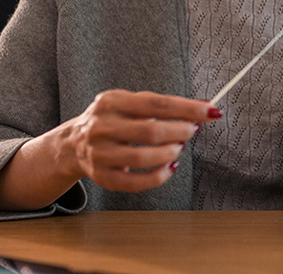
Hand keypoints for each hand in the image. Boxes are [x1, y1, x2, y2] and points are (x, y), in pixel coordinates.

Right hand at [64, 90, 218, 192]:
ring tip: (178, 148)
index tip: (211, 111)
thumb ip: (163, 105)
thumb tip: (203, 105)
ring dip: (169, 153)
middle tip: (192, 130)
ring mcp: (99, 153)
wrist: (71, 144)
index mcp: (111, 101)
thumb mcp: (130, 104)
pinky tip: (170, 167)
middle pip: (150, 130)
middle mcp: (102, 126)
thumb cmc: (112, 120)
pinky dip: (158, 176)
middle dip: (180, 131)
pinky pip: (135, 182)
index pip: (156, 103)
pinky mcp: (102, 177)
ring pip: (142, 157)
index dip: (187, 108)